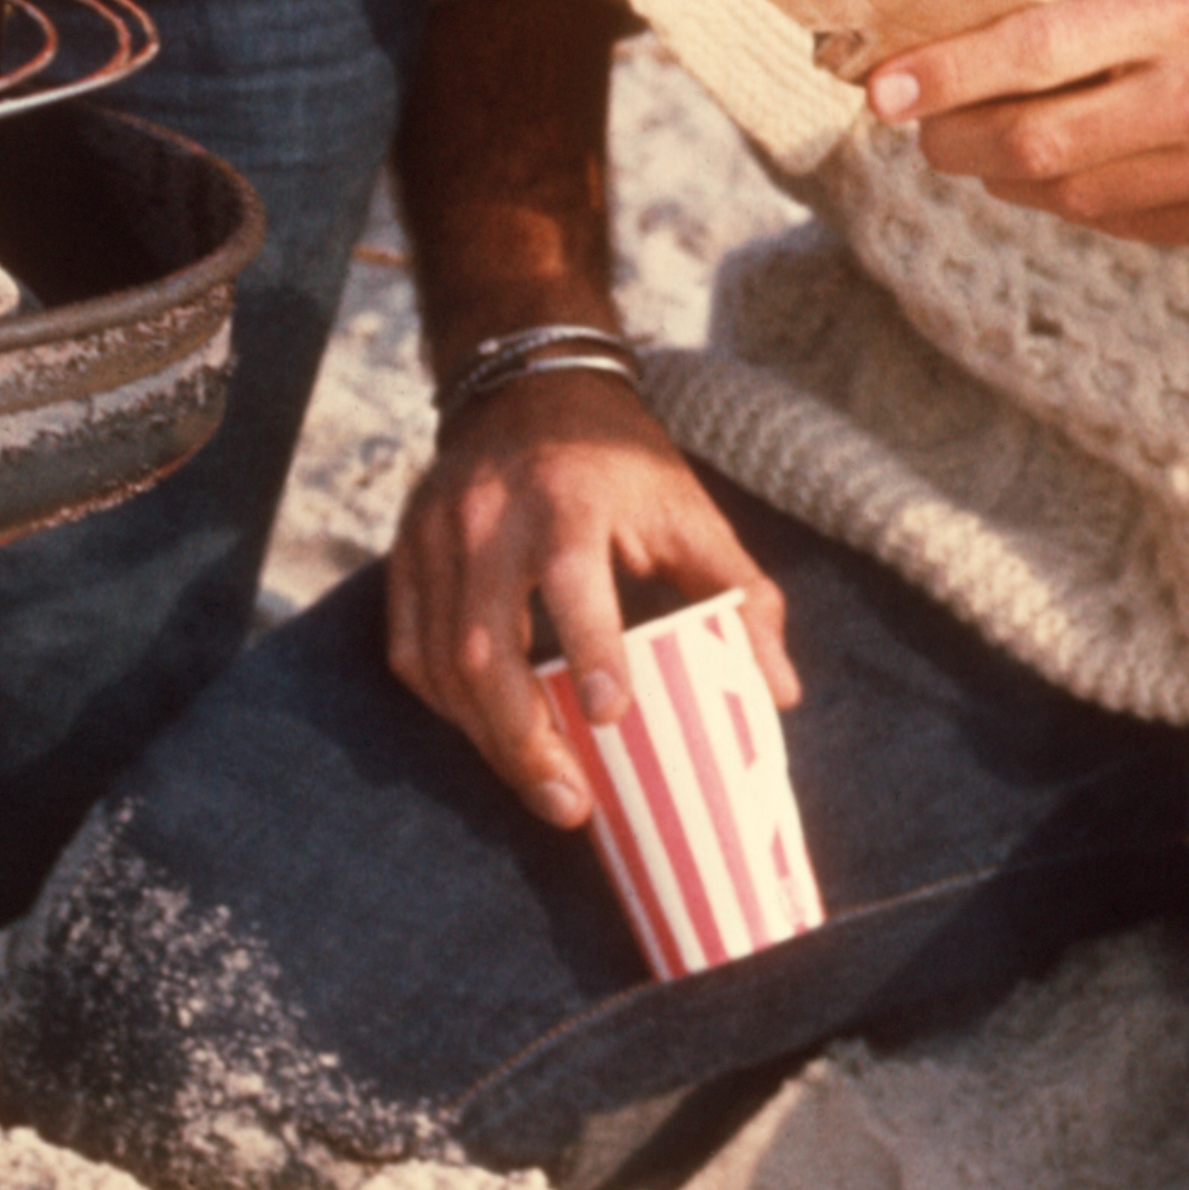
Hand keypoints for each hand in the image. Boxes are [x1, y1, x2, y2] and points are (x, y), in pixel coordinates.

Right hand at [381, 372, 791, 828]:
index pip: (571, 580)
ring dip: (488, 739)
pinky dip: (446, 705)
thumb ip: (741, 595)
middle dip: (525, 740)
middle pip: (486, 646)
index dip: (589, 650)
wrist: (530, 385)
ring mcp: (436, 535)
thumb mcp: (689, 512)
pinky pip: (411, 649)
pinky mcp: (407, 552)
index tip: (611, 716)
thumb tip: (781, 693)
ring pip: (442, 661)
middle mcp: (490, 517)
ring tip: (541, 786)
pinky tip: (487, 733)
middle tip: (570, 804)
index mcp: (568, 499)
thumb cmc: (621, 464)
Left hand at [859, 0, 1188, 244]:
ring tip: (981, 141)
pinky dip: (1071, 197)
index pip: (1033, 52)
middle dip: (954, 139)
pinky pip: (1121, 223)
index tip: (878, 90)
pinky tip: (1061, 165)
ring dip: (1002, 174)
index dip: (943, 77)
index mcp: (1186, 7)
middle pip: (1036, 143)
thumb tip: (967, 27)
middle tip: (921, 124)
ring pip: (1068, 196)